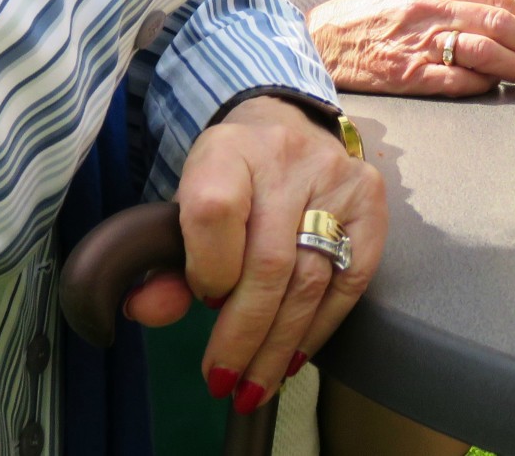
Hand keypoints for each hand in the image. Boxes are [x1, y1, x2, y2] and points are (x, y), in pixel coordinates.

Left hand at [127, 97, 384, 413]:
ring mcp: (336, 179)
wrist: (286, 128)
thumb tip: (144, 310)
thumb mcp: (185, 205)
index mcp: (229, 149)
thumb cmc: (229, 177)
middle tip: (224, 381)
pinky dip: (318, 329)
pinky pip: (348, 283)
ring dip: (278, 346)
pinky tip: (292, 357)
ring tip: (253, 385)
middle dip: (243, 335)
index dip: (207, 268)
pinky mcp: (370, 203)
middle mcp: (286, 157)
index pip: (214, 211)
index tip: (203, 299)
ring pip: (310, 280)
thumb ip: (164, 262)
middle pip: (268, 262)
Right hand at [307, 0, 514, 95]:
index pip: (497, 2)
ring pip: (485, 52)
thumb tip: (498, 24)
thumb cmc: (366, 20)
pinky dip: (482, 84)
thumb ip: (451, 5)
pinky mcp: (407, 74)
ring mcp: (419, 42)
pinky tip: (496, 88)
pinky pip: (456, 79)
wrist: (317, 40)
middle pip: (500, 26)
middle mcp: (429, 9)